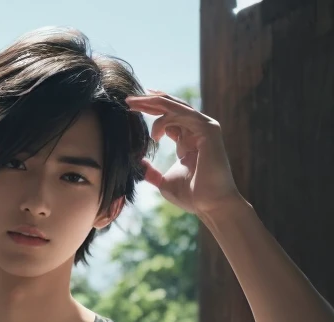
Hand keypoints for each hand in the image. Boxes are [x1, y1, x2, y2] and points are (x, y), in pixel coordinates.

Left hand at [126, 90, 241, 216]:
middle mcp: (197, 130)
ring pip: (176, 107)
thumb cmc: (191, 196)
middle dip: (149, 101)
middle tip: (128, 100)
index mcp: (188, 140)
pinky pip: (184, 115)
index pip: (169, 118)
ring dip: (153, 104)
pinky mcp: (209, 130)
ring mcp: (205, 128)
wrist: (210, 205)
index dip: (151, 110)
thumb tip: (138, 164)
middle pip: (171, 107)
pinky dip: (166, 119)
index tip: (131, 107)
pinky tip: (153, 134)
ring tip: (132, 105)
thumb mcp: (164, 182)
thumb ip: (152, 172)